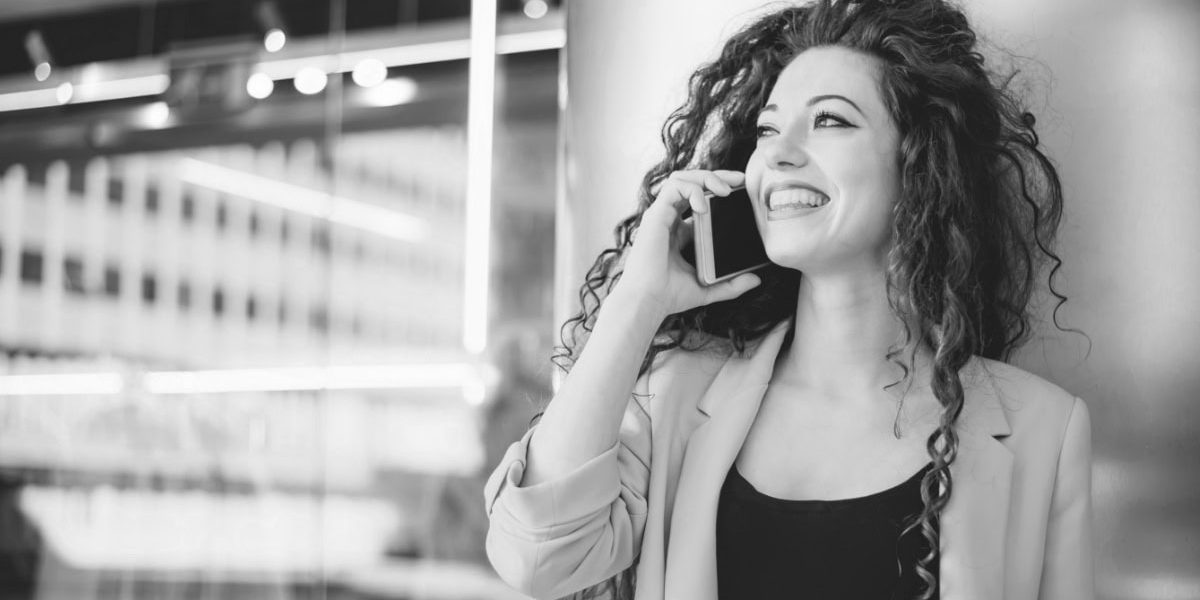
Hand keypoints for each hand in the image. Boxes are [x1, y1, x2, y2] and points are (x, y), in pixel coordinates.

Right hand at [617, 170, 762, 316]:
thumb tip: (755, 279)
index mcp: (680, 233)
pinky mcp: (656, 215)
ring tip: (724, 190)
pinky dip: (692, 190)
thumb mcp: (708, 289)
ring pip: (681, 178)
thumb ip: (731, 284)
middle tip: (739, 179)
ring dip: (705, 178)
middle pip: (691, 183)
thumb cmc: (669, 296)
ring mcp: (662, 216)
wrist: (648, 301)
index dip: (718, 191)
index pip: (699, 201)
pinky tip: (704, 205)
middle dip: (716, 176)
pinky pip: (674, 188)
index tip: (741, 192)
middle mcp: (670, 220)